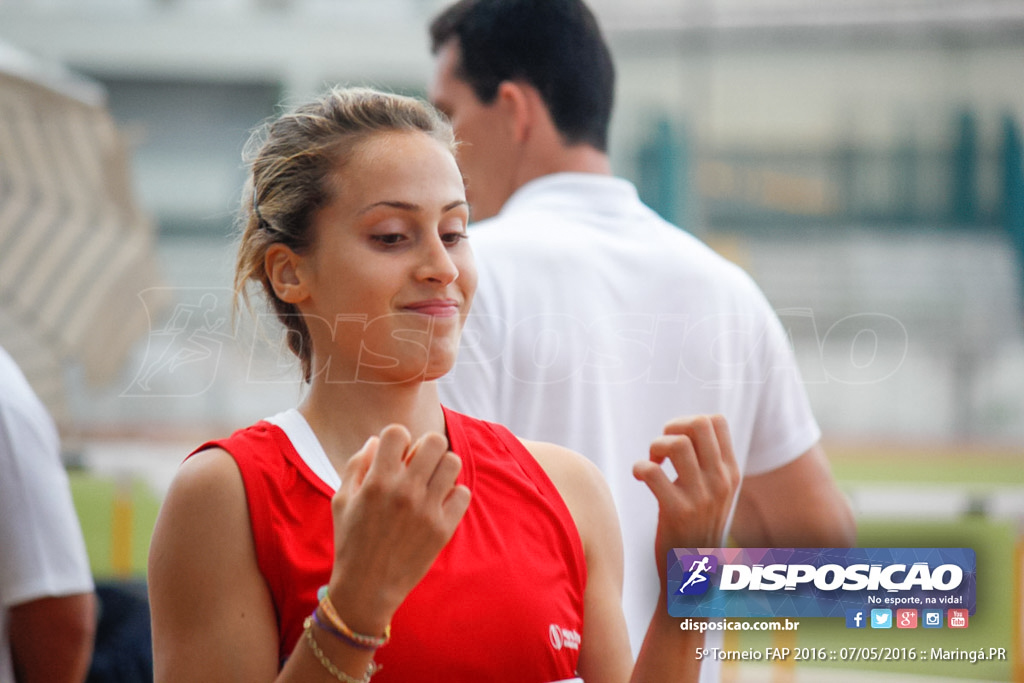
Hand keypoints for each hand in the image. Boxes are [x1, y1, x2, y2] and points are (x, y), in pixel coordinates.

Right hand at [327, 425, 470, 634]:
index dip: (397, 439)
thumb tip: (377, 440)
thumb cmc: (351, 542)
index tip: (394, 456)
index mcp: (377, 481)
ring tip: (430, 483)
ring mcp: (427, 510)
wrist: (366, 589)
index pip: (398, 432)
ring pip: (452, 463)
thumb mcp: (341, 500)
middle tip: (418, 465)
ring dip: (441, 468)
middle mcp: (405, 492)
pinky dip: (453, 494)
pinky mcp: (443, 529)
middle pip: (434, 440)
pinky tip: (438, 504)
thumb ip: (357, 464)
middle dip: (426, 447)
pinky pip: (463, 493)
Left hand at [633, 415, 739, 581]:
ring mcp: (702, 498)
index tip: (677, 442)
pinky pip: (652, 472)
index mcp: (731, 473)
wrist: (693, 579)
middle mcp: (721, 482)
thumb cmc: (695, 530)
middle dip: (671, 427)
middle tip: (661, 451)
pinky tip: (639, 478)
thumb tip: (687, 428)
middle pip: (698, 424)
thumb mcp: (714, 495)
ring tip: (652, 465)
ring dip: (655, 447)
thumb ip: (708, 464)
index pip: (717, 421)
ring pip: (676, 443)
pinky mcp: (677, 513)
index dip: (688, 422)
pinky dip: (639, 468)